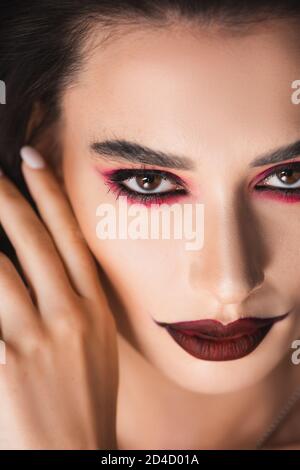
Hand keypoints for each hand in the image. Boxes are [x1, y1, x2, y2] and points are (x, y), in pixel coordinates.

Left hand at [0, 147, 118, 448]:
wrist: (73, 458)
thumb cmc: (84, 404)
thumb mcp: (93, 349)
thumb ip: (75, 307)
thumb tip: (47, 273)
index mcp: (93, 309)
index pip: (70, 237)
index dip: (50, 193)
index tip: (32, 160)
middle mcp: (67, 314)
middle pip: (32, 239)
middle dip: (5, 196)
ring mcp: (34, 337)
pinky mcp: (3, 362)